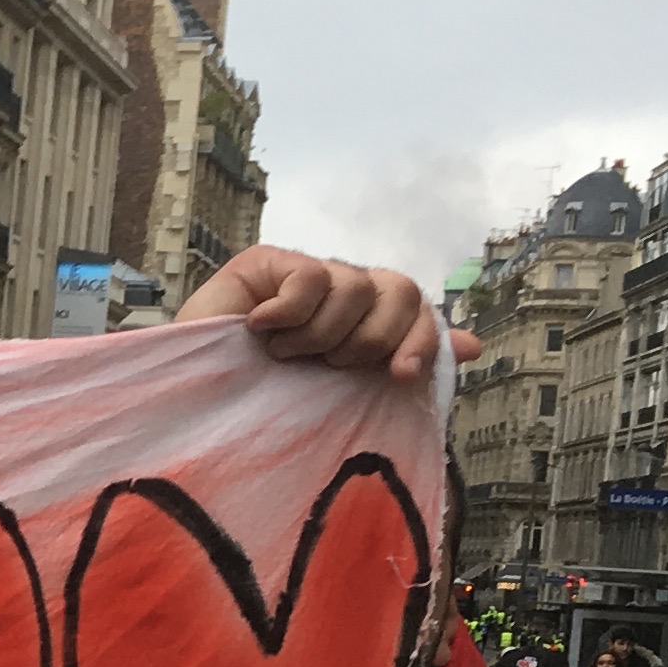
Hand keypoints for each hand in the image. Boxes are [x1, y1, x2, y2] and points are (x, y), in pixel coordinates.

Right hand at [175, 245, 475, 386]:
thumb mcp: (345, 393)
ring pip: (355, 287)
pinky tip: (260, 329)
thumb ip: (404, 362)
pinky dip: (288, 313)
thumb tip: (472, 346)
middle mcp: (343, 293)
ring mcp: (306, 275)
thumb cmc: (267, 403)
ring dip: (319, 335)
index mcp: (367, 321)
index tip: (400, 376)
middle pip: (399, 290)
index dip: (420, 339)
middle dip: (369, 340)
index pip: (419, 310)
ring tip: (283, 355)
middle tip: (327, 367)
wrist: (195, 403)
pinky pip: (311, 278)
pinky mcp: (269, 263)